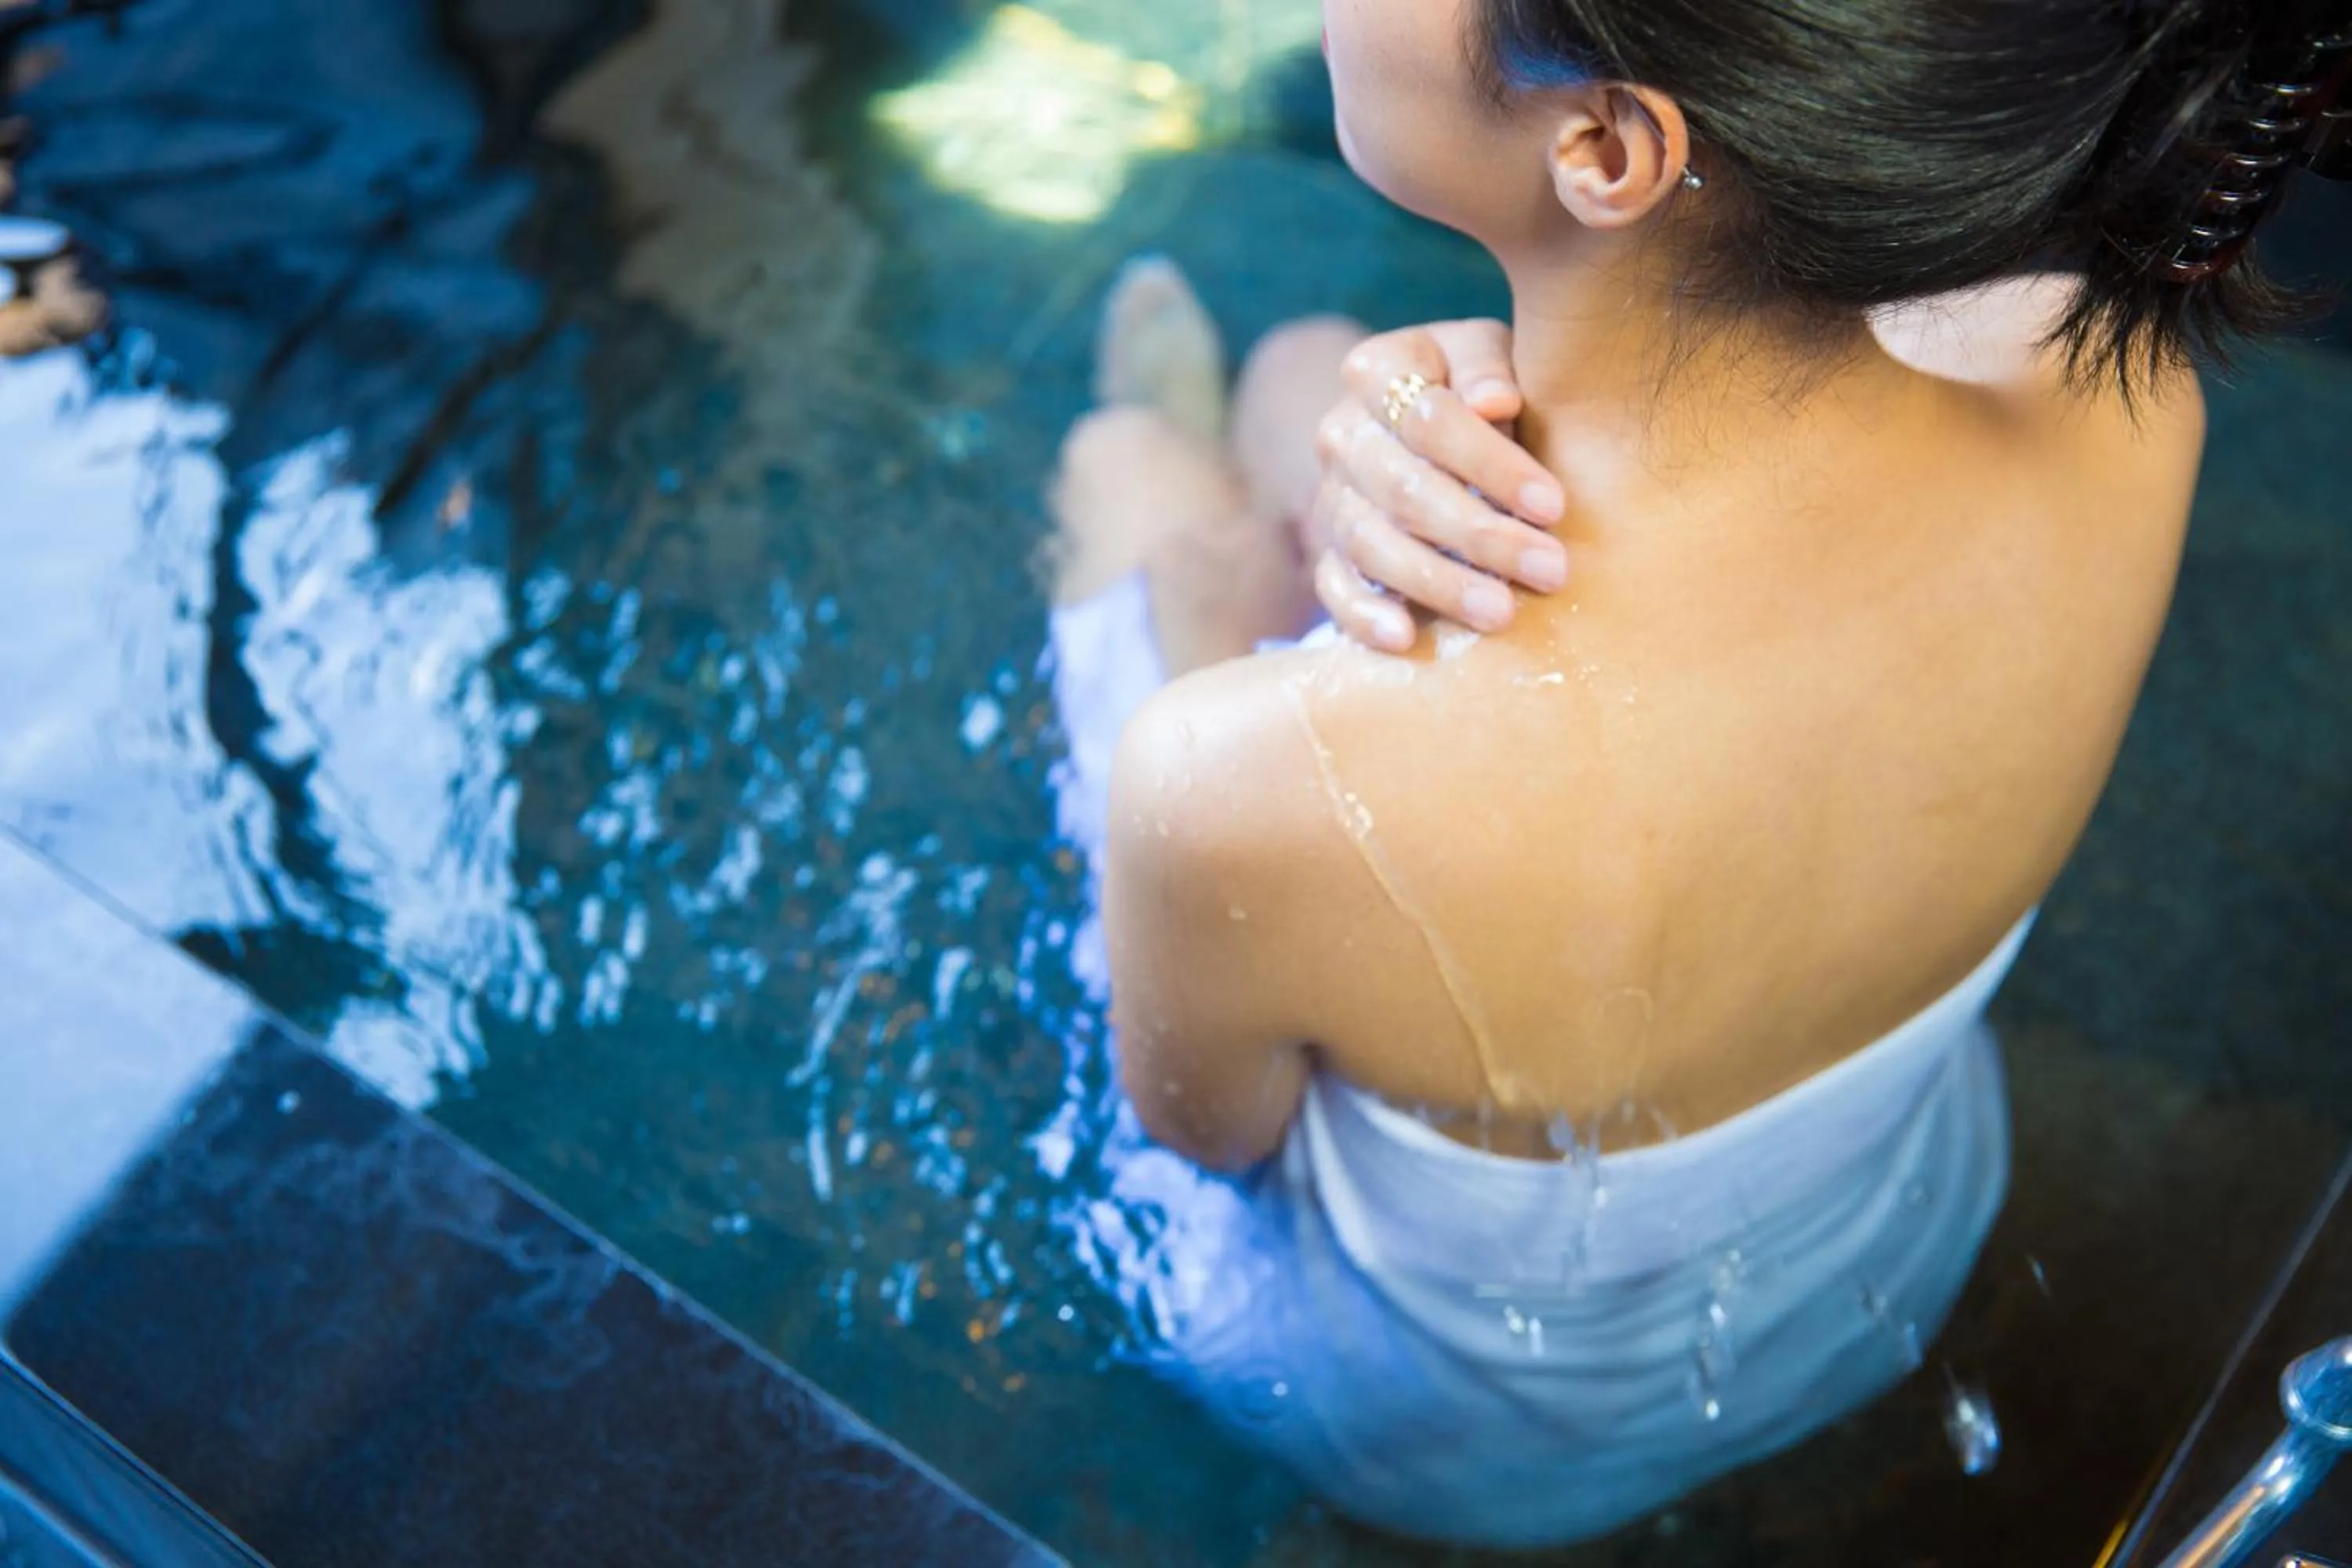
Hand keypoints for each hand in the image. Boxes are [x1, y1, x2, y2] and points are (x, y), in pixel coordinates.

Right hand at [1308, 320, 1566, 651]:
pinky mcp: (1328, 554)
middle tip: (1550, 569)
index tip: (1554, 506)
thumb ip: (1491, 367)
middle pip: (1402, 489)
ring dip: (1439, 583)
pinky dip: (1364, 616)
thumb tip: (1494, 401)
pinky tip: (1406, 638)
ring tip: (1503, 613)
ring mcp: (1331, 498)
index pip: (1427, 417)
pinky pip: (1335, 588)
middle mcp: (1342, 433)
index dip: (1490, 463)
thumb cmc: (1490, 390)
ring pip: (1371, 544)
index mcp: (1380, 370)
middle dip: (1479, 535)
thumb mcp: (1499, 356)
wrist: (1453, 433)